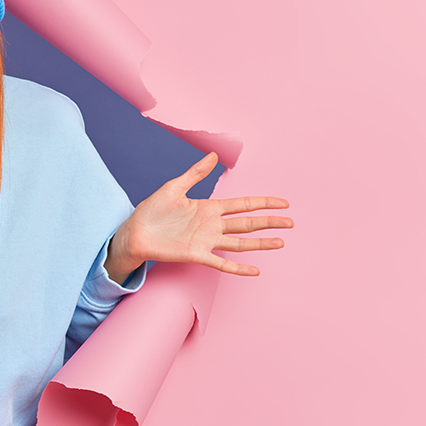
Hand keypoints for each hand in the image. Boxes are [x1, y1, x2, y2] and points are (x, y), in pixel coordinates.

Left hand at [105, 152, 292, 281]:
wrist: (134, 232)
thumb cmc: (151, 211)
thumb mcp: (174, 187)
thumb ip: (195, 173)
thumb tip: (213, 155)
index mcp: (208, 208)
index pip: (242, 204)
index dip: (263, 203)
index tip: (283, 203)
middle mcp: (211, 225)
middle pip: (247, 223)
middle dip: (269, 222)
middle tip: (291, 222)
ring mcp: (206, 241)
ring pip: (240, 243)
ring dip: (260, 243)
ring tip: (281, 242)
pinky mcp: (197, 255)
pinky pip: (221, 262)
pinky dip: (238, 267)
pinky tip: (255, 270)